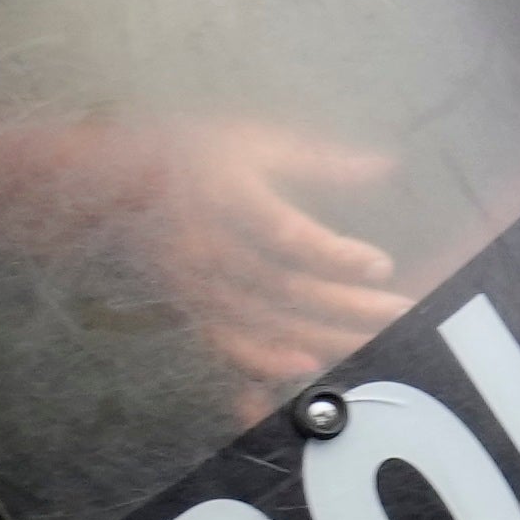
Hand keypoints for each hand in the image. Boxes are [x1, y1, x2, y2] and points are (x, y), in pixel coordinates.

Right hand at [113, 117, 408, 388]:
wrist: (115, 184)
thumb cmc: (198, 155)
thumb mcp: (257, 142)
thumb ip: (322, 161)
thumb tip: (386, 166)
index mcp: (230, 197)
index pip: (286, 234)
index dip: (334, 254)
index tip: (381, 265)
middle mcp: (213, 247)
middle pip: (287, 289)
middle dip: (349, 307)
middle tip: (404, 314)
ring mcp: (201, 286)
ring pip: (268, 325)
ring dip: (324, 342)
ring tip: (379, 350)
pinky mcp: (193, 310)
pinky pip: (230, 348)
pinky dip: (265, 368)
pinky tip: (303, 377)